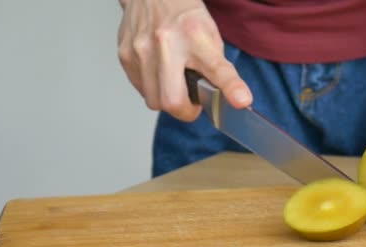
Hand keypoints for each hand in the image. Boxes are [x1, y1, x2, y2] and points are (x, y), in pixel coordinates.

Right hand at [117, 0, 251, 120]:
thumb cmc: (183, 16)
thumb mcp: (210, 35)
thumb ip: (217, 69)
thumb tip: (227, 99)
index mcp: (195, 36)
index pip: (216, 68)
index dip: (231, 88)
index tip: (241, 100)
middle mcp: (166, 43)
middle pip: (173, 100)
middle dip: (186, 111)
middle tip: (192, 103)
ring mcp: (141, 50)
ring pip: (154, 101)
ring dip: (168, 100)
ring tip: (174, 83)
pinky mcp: (125, 55)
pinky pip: (141, 90)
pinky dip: (153, 89)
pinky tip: (159, 73)